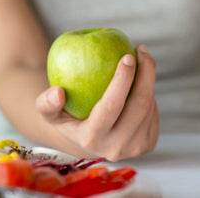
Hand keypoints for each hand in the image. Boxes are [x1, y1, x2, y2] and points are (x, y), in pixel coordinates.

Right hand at [35, 45, 158, 160]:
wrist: (89, 142)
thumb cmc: (68, 118)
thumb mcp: (51, 113)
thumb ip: (46, 103)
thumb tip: (57, 92)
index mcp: (91, 139)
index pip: (111, 106)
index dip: (123, 79)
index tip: (128, 56)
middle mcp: (116, 148)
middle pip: (139, 104)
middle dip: (146, 73)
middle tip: (142, 51)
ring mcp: (135, 148)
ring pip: (149, 106)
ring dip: (148, 80)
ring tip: (142, 60)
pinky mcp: (148, 144)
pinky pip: (154, 112)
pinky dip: (149, 92)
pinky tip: (143, 79)